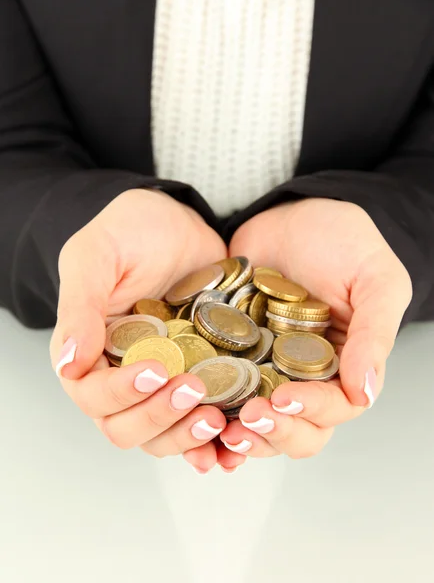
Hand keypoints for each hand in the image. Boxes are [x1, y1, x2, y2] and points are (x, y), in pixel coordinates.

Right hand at [50, 189, 226, 456]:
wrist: (180, 223)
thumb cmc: (132, 231)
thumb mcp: (97, 255)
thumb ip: (81, 306)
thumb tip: (69, 363)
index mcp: (87, 352)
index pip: (93, 395)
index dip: (121, 392)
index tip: (156, 369)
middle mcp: (120, 376)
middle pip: (126, 426)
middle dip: (159, 417)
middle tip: (194, 390)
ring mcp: (161, 383)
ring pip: (162, 435)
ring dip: (186, 436)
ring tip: (217, 419)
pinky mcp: (196, 379)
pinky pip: (198, 422)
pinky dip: (213, 441)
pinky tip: (231, 440)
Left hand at [184, 198, 411, 470]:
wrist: (291, 212)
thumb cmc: (343, 241)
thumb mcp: (375, 280)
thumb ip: (374, 334)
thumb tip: (364, 392)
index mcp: (343, 366)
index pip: (334, 407)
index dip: (311, 412)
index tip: (285, 398)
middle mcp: (303, 376)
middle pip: (294, 428)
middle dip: (272, 431)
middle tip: (247, 417)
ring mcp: (263, 366)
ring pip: (254, 419)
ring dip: (237, 433)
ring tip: (214, 426)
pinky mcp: (228, 352)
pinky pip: (217, 389)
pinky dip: (206, 410)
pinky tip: (189, 415)